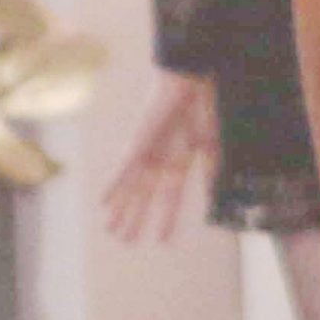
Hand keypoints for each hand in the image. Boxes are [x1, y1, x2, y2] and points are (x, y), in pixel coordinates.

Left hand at [102, 71, 218, 242]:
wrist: (189, 78)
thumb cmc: (204, 105)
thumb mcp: (212, 143)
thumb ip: (212, 168)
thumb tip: (216, 193)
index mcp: (180, 161)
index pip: (170, 197)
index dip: (166, 219)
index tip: (162, 240)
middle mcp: (160, 160)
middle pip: (145, 197)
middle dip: (136, 219)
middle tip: (125, 241)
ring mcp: (147, 152)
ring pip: (131, 188)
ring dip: (121, 209)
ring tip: (111, 230)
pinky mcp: (138, 142)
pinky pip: (123, 169)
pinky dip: (114, 186)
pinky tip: (103, 202)